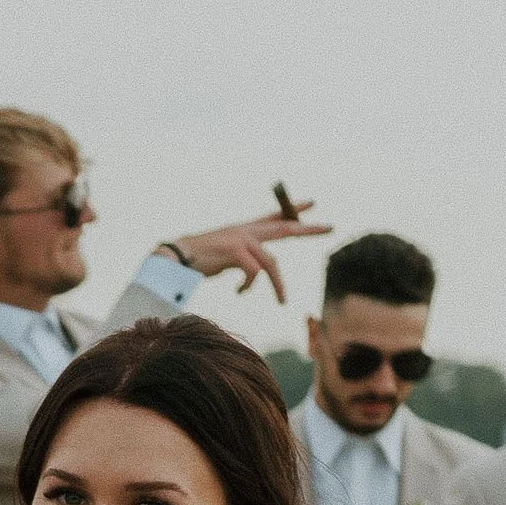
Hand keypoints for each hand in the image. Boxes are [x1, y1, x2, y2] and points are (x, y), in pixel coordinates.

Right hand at [165, 202, 330, 302]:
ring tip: (282, 301)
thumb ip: (241, 256)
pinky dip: (249, 286)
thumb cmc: (196, 260)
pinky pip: (253, 272)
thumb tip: (254, 270)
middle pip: (284, 227)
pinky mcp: (235, 250)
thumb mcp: (223, 255)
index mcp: (243, 230)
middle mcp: (245, 230)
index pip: (273, 216)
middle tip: (330, 227)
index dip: (292, 209)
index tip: (311, 203)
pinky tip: (239, 292)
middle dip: (308, 228)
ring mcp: (241, 239)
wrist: (175, 258)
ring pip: (271, 263)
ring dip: (278, 285)